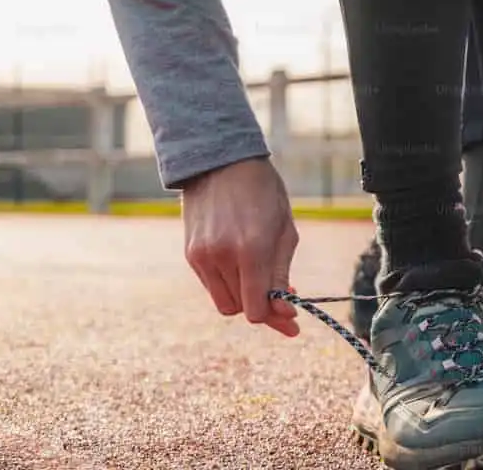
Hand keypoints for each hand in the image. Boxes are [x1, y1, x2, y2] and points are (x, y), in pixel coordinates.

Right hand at [181, 157, 299, 336]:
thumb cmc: (264, 193)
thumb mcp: (285, 231)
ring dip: (245, 297)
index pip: (256, 309)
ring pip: (224, 302)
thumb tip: (285, 311)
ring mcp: (202, 256)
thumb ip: (282, 274)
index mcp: (251, 250)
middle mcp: (222, 257)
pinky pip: (211, 285)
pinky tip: (243, 267)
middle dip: (263, 309)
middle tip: (283, 300)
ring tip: (262, 279)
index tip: (292, 320)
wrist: (221, 162)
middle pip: (240, 310)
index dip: (276, 319)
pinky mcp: (190, 254)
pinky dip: (229, 284)